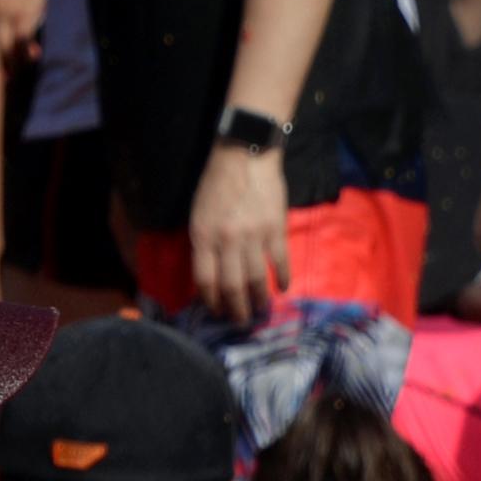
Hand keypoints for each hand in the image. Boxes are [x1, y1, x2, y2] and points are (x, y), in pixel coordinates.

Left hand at [189, 141, 291, 324]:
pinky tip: (283, 289)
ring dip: (259, 299)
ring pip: (257, 278)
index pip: (205, 279)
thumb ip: (203, 244)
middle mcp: (227, 240)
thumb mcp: (197, 215)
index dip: (210, 299)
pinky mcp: (277, 229)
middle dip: (236, 308)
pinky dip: (282, 278)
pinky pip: (280, 261)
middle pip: (232, 285)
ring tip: (260, 312)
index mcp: (203, 236)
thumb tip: (211, 274)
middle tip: (241, 322)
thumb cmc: (215, 185)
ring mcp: (254, 236)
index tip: (215, 310)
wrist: (244, 157)